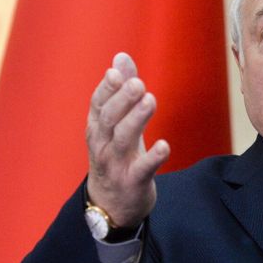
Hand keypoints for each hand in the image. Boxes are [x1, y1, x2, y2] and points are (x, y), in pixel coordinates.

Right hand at [85, 52, 169, 226]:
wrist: (111, 205)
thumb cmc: (117, 156)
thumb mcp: (117, 124)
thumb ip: (120, 90)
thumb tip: (121, 57)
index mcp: (97, 129)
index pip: (98, 105)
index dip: (106, 88)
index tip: (116, 72)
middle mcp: (102, 145)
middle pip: (109, 119)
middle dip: (122, 99)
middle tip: (138, 83)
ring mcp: (116, 165)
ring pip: (123, 140)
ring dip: (136, 119)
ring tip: (150, 100)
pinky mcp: (133, 183)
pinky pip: (142, 169)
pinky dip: (153, 157)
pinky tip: (165, 145)